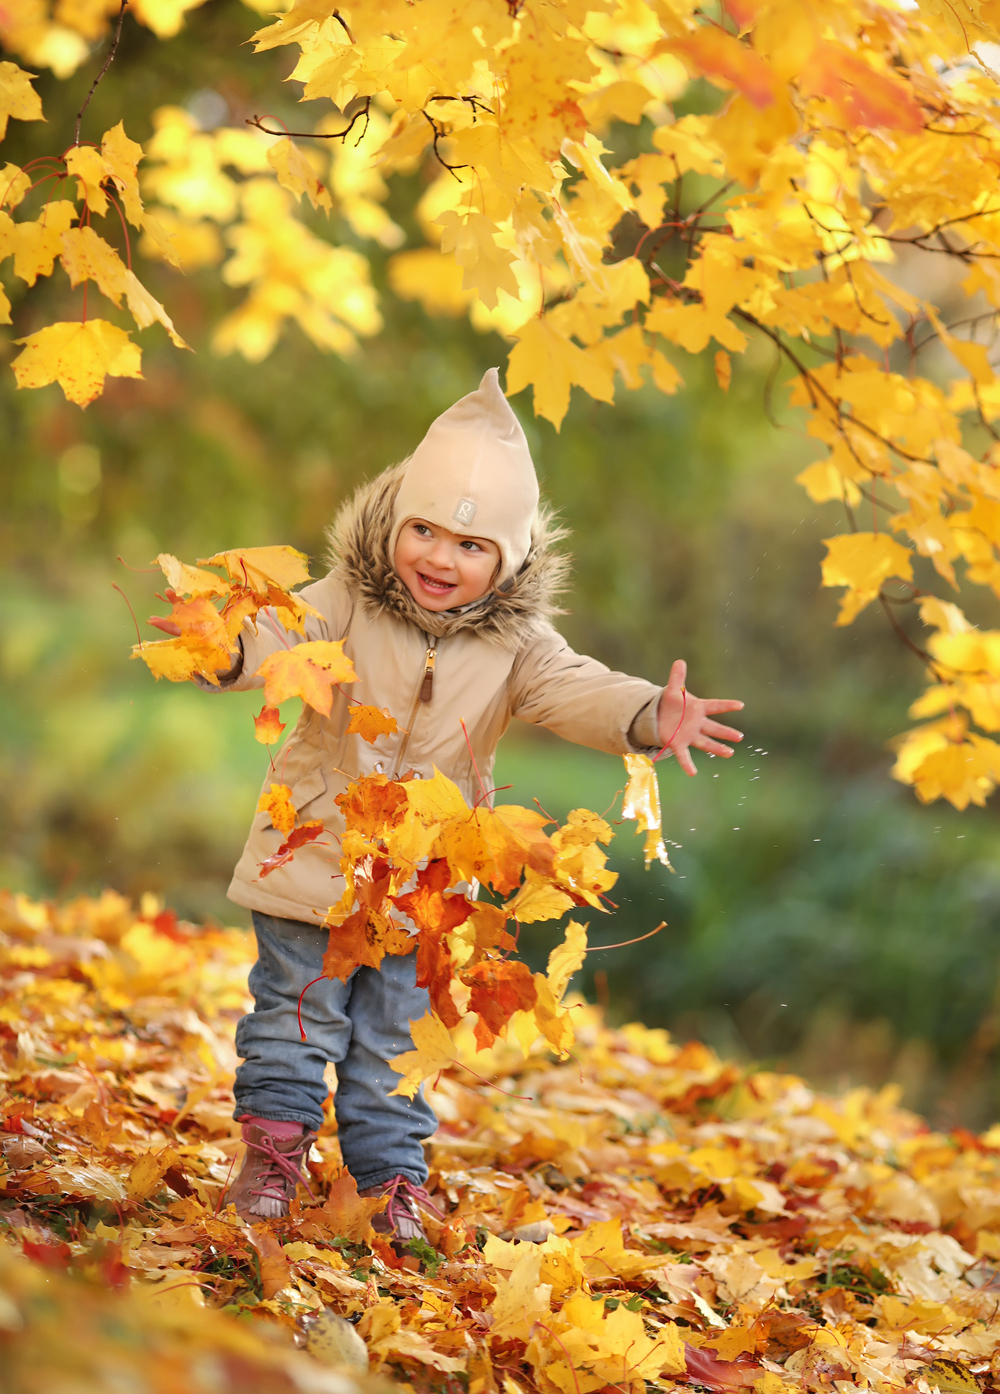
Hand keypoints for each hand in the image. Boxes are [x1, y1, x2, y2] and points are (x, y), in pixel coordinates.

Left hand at [656, 659, 743, 775]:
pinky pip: (684, 755)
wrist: (659, 716)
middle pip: (714, 728)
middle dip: (726, 732)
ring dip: (717, 748)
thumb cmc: (671, 703)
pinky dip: (688, 764)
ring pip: (706, 743)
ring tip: (730, 753)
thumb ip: (677, 677)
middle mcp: (697, 723)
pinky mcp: (679, 744)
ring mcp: (690, 735)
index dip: (727, 705)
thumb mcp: (672, 690)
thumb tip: (679, 661)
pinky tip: (693, 773)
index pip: (715, 706)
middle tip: (739, 737)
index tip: (740, 705)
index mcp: (698, 708)